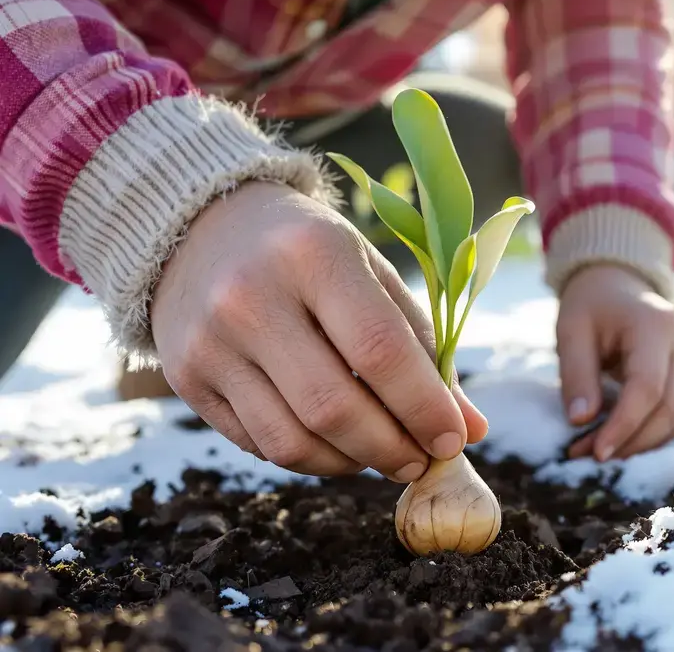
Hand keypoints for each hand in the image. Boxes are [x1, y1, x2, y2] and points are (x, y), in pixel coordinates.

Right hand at [150, 182, 487, 480]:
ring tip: (381, 455)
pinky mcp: (186, 377)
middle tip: (420, 461)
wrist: (202, 225)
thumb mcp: (373, 276)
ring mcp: (210, 341)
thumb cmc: (310, 252)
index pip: (379, 350)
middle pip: (333, 407)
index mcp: (314, 255)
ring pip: (291, 441)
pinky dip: (308, 458)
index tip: (452, 441)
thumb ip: (424, 349)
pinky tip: (333, 443)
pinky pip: (258, 445)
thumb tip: (470, 431)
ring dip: (350, 465)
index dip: (423, 406)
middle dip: (390, 448)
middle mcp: (252, 297)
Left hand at [556, 264, 673, 460]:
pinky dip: (650, 436)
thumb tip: (581, 421)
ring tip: (599, 451)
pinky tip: (620, 441)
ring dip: (641, 445)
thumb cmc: (591, 306)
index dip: (624, 426)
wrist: (617, 285)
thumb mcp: (571, 331)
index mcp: (657, 325)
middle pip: (669, 410)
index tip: (594, 453)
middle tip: (587, 456)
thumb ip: (577, 374)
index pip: (648, 388)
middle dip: (631, 442)